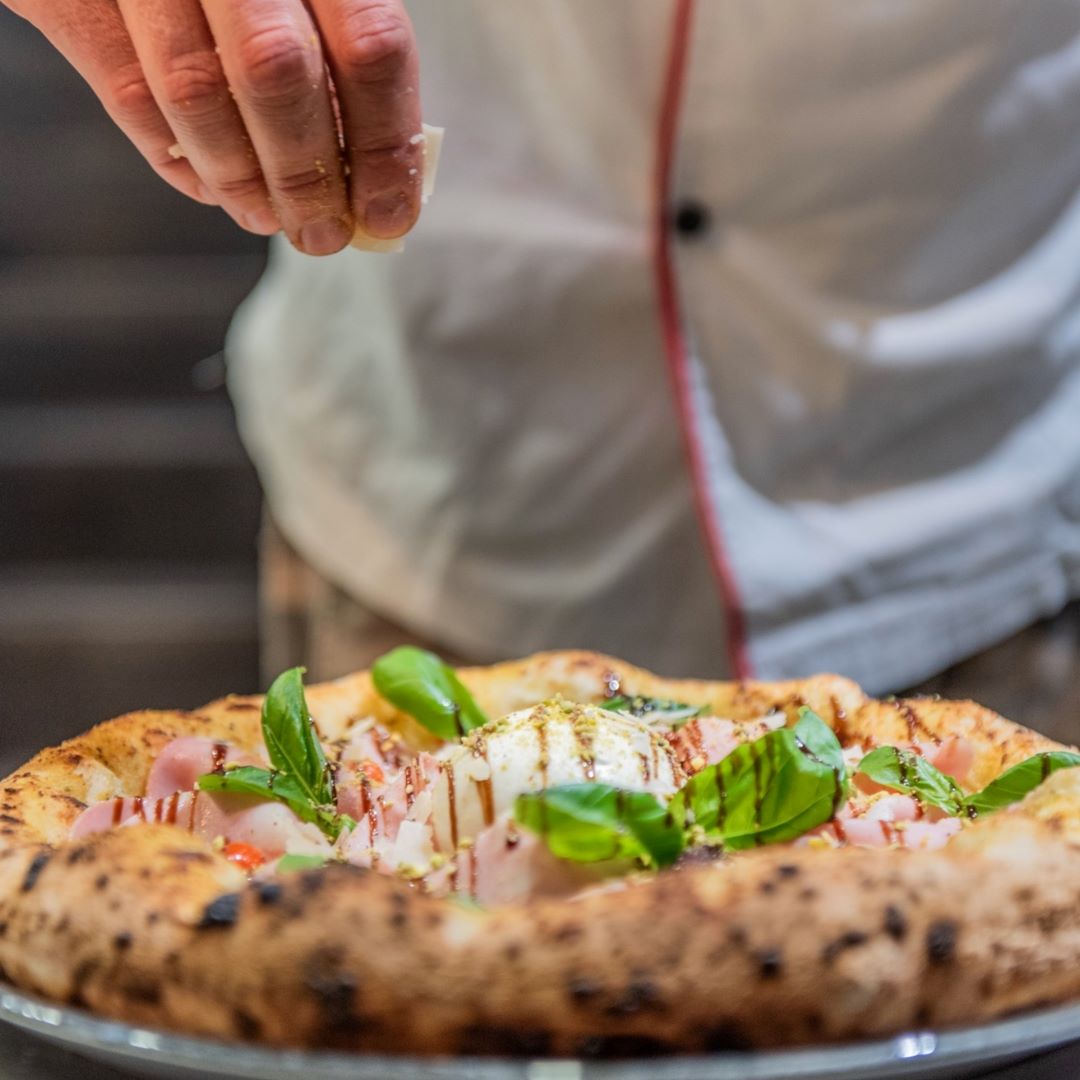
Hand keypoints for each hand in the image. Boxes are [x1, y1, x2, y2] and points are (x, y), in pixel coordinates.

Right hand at [7, 0, 423, 253]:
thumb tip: (373, 171)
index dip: (385, 147)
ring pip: (194, 93)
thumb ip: (341, 49)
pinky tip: (208, 186)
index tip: (388, 212)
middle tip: (323, 235)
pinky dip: (174, 157)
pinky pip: (125, 91)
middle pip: (278, 76)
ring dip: (240, 180)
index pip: (370, 48)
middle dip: (307, 179)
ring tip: (268, 219)